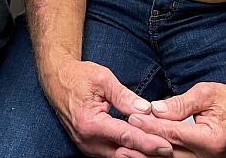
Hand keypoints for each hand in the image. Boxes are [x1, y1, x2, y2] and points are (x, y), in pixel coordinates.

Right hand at [43, 58, 173, 156]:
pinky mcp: (89, 147)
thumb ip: (125, 96)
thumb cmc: (78, 76)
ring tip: (159, 148)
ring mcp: (87, 146)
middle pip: (124, 154)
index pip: (126, 137)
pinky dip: (128, 151)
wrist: (56, 79)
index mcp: (90, 123)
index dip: (148, 143)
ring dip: (139, 154)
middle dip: (147, 153)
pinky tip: (143, 146)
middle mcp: (87, 140)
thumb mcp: (103, 79)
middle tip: (170, 149)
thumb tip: (146, 111)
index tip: (166, 146)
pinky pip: (112, 154)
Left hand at [125, 82, 225, 156]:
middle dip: (144, 144)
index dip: (151, 126)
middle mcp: (210, 156)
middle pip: (169, 153)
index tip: (132, 117)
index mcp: (212, 139)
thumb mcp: (205, 94)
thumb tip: (155, 109)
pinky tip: (143, 153)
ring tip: (125, 151)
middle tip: (122, 137)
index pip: (173, 133)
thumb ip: (180, 104)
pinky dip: (160, 156)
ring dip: (148, 156)